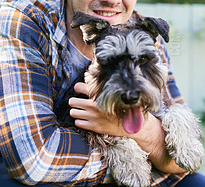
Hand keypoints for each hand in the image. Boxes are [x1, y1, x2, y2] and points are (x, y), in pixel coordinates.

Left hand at [69, 82, 184, 173]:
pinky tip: (86, 120)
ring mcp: (92, 117)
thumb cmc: (125, 108)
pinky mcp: (93, 127)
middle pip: (72, 101)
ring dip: (76, 112)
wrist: (131, 125)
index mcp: (99, 95)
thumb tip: (98, 78)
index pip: (79, 87)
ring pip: (73, 113)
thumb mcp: (117, 95)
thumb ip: (107, 88)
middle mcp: (93, 105)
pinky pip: (77, 123)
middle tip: (78, 103)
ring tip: (82, 112)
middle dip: (75, 102)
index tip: (79, 90)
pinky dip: (80, 122)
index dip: (77, 88)